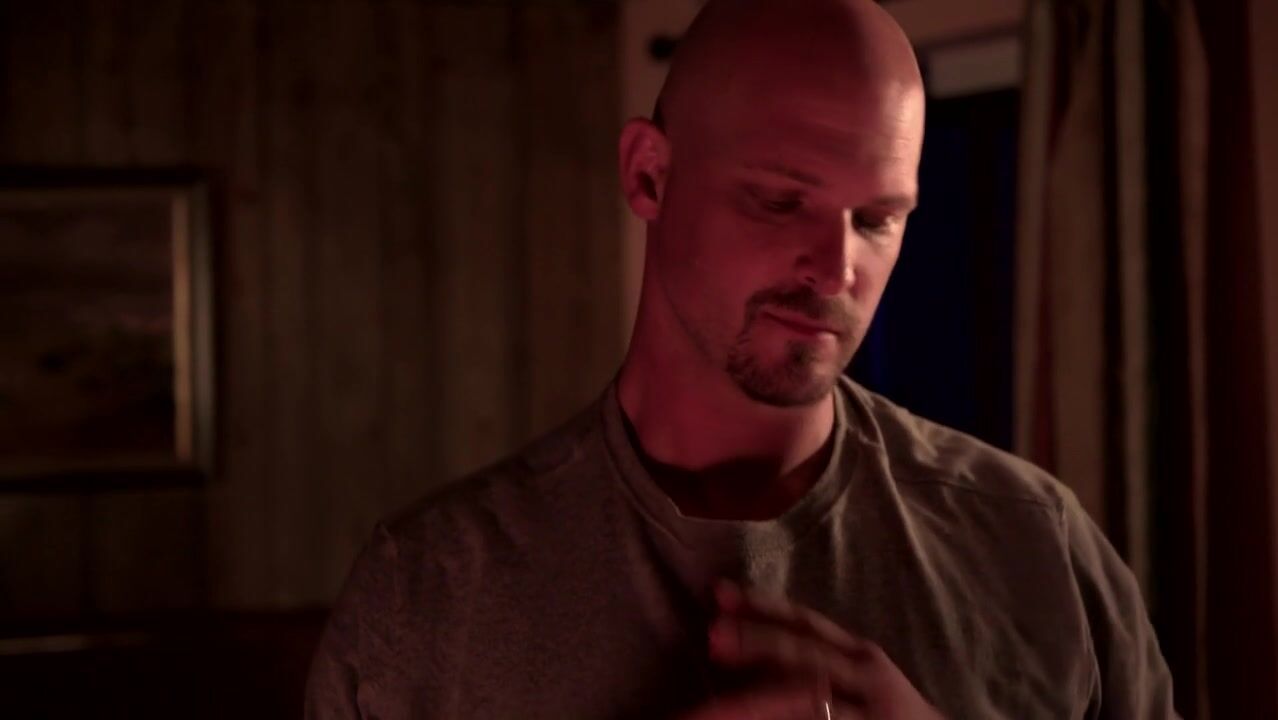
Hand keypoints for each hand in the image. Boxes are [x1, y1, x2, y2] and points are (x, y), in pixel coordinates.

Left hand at [690, 581, 944, 719]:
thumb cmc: (885, 710)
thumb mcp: (852, 677)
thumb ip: (807, 662)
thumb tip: (740, 646)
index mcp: (856, 652)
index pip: (803, 622)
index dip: (761, 605)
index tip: (718, 592)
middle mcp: (866, 672)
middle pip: (805, 651)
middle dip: (758, 641)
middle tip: (712, 636)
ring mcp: (872, 709)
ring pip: (811, 698)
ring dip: (763, 699)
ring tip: (720, 705)